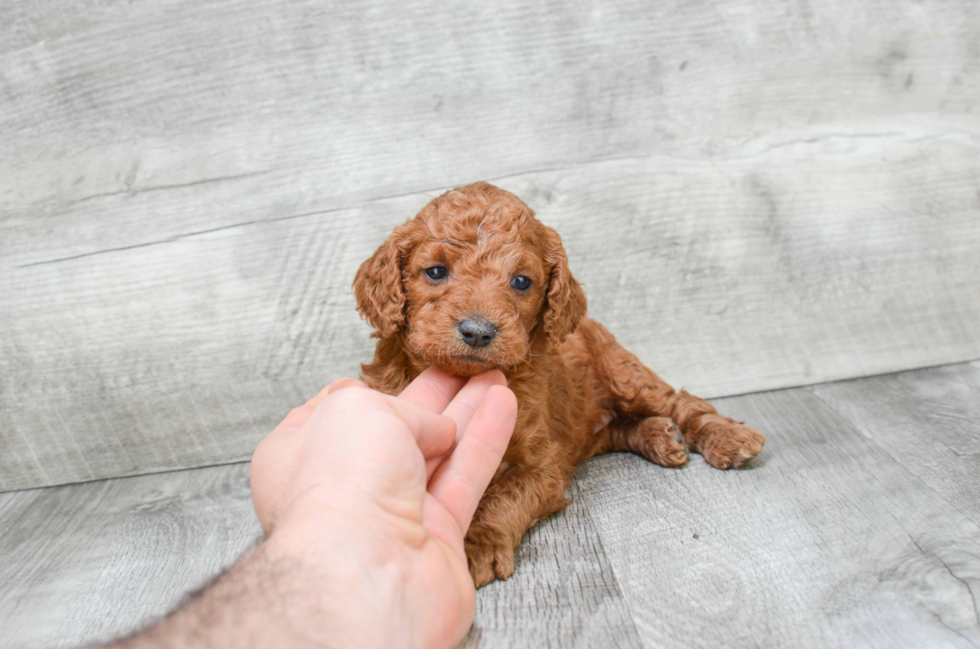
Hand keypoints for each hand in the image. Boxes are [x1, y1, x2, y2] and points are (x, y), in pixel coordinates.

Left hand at [249, 367, 516, 647]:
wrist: (364, 571)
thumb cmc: (338, 489)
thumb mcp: (358, 409)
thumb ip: (402, 408)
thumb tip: (436, 428)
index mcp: (302, 453)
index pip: (340, 413)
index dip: (373, 387)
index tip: (403, 366)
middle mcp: (343, 486)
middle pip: (398, 431)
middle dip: (434, 396)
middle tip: (462, 367)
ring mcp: (390, 514)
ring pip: (438, 453)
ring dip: (469, 412)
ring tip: (494, 377)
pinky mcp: (435, 538)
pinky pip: (465, 479)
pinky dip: (486, 442)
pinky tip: (503, 408)